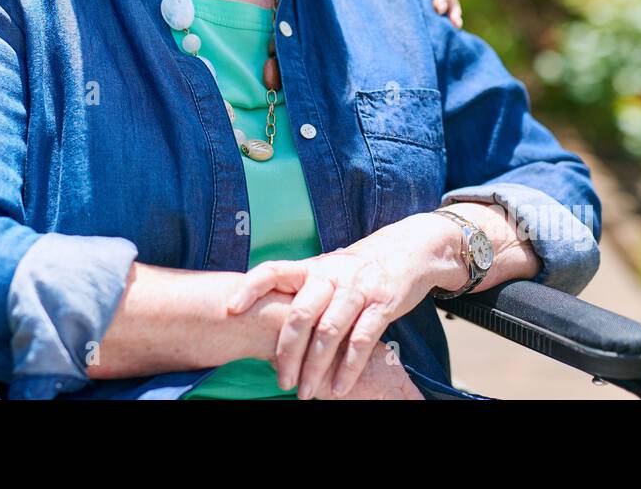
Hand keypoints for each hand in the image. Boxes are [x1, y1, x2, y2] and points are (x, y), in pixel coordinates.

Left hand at [226, 217, 436, 399]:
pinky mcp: (383, 304)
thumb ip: (302, 289)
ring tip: (306, 391)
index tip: (230, 309)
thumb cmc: (358, 268)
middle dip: (287, 352)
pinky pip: (362, 341)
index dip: (250, 287)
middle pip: (301, 314)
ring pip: (329, 331)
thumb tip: (265, 317)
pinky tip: (339, 388)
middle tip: (280, 381)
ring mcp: (358, 289)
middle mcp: (331, 275)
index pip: (274, 270)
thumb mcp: (327, 269)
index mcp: (312, 267)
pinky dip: (348, 368)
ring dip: (315, 367)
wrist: (410, 249)